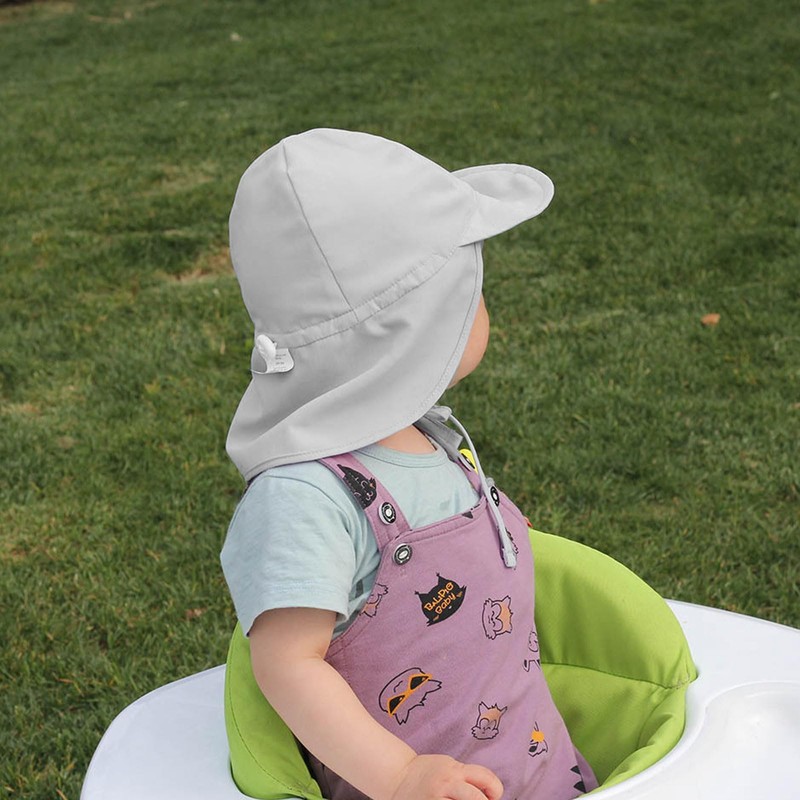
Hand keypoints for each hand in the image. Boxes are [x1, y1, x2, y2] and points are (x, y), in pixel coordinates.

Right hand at [388, 754, 502, 799]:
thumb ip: (464, 775)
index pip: (484, 777)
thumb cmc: (425, 772)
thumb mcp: (446, 765)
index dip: (495, 788)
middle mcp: (446, 784)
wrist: (396, 778)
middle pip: (476, 798)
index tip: (494, 796)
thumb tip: (487, 789)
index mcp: (453, 770)